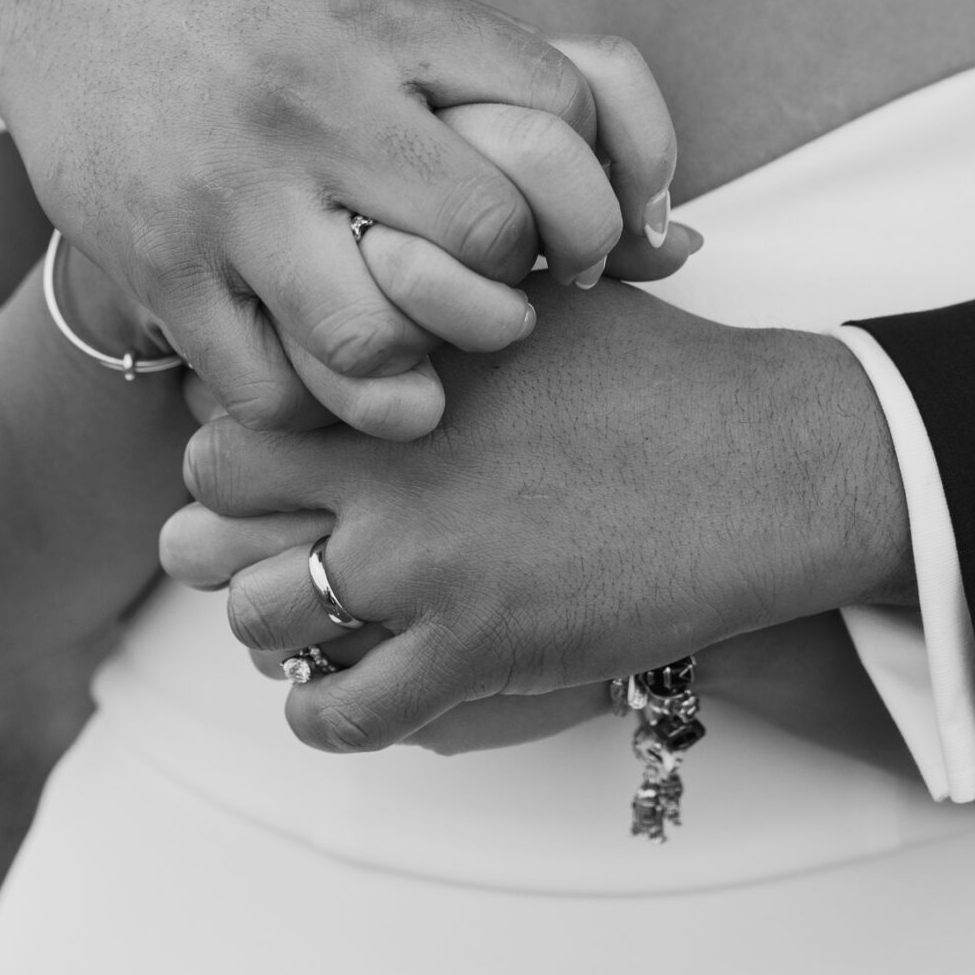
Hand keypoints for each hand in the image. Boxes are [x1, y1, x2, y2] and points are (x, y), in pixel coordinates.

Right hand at [0, 0, 691, 436]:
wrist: (73, 3)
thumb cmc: (266, 5)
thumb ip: (510, 77)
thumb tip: (674, 226)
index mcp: (387, 24)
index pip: (559, 111)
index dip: (599, 180)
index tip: (581, 219)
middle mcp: (318, 107)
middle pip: (488, 232)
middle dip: (523, 276)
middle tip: (513, 287)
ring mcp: (234, 198)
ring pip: (379, 335)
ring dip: (429, 363)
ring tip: (434, 349)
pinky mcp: (166, 273)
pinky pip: (272, 388)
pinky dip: (321, 402)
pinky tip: (336, 371)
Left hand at [160, 273, 914, 753]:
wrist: (763, 464)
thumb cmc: (663, 372)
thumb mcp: (542, 296)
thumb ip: (446, 286)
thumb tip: (384, 259)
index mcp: (400, 372)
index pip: (230, 414)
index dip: (233, 446)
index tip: (270, 465)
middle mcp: (390, 464)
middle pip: (212, 513)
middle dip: (227, 533)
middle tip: (274, 541)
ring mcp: (425, 563)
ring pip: (258, 622)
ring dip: (277, 627)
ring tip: (315, 618)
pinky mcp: (474, 650)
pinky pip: (341, 714)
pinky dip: (330, 715)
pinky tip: (356, 692)